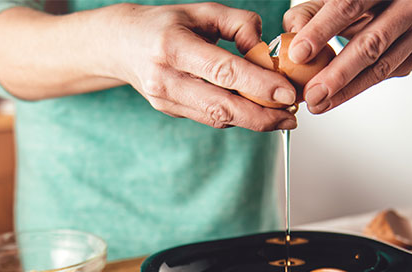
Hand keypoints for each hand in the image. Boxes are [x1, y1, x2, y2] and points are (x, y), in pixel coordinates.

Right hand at [100, 2, 296, 130]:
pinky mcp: (170, 111)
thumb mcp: (200, 10)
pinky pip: (209, 119)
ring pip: (216, 119)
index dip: (258, 86)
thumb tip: (262, 48)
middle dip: (261, 117)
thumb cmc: (164, 24)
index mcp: (173, 46)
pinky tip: (252, 111)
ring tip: (279, 117)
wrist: (121, 46)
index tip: (287, 94)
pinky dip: (235, 118)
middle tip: (290, 119)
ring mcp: (166, 100)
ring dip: (252, 122)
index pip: (223, 72)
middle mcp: (167, 78)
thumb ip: (237, 23)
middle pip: (221, 108)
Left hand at [283, 0, 411, 113]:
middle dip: (338, 73)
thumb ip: (308, 15)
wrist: (400, 2)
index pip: (349, 5)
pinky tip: (338, 96)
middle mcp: (410, 1)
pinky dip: (360, 87)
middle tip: (312, 93)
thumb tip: (291, 40)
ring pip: (382, 66)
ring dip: (347, 91)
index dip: (322, 31)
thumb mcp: (331, 0)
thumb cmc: (359, 2)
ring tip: (319, 103)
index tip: (298, 54)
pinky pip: (388, 74)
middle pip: (372, 42)